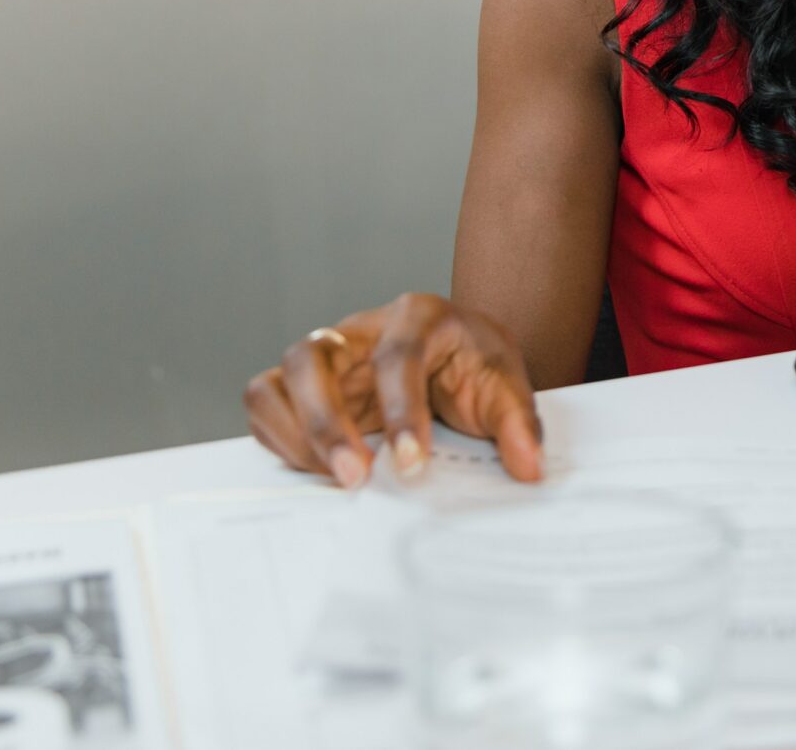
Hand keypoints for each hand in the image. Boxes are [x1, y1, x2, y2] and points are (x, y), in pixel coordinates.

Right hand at [244, 292, 544, 486]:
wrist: (455, 357)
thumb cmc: (472, 364)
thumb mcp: (506, 386)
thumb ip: (518, 424)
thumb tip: (529, 466)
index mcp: (416, 316)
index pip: (397, 355)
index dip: (401, 410)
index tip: (413, 463)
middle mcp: (359, 329)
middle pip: (314, 357)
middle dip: (327, 422)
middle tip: (355, 477)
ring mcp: (325, 356)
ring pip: (277, 378)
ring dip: (296, 434)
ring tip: (334, 480)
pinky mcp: (301, 386)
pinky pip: (267, 405)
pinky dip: (280, 439)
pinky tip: (316, 471)